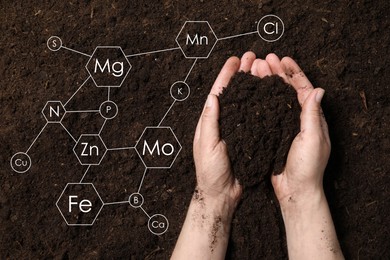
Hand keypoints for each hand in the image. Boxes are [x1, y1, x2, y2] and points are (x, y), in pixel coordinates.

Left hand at [192, 51, 280, 203]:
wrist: (222, 193)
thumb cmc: (210, 171)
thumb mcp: (206, 145)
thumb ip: (210, 122)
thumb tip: (213, 98)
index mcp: (211, 121)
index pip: (219, 92)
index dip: (227, 75)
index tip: (235, 60)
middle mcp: (225, 122)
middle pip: (235, 93)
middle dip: (243, 74)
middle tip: (253, 57)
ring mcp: (237, 129)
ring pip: (246, 102)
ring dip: (254, 85)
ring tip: (263, 70)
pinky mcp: (248, 138)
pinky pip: (255, 118)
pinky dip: (261, 105)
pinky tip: (269, 95)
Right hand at [265, 55, 329, 207]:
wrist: (295, 189)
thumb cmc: (307, 167)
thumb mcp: (313, 139)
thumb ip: (313, 115)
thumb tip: (318, 90)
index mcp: (312, 118)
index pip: (303, 88)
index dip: (293, 72)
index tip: (283, 59)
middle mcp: (299, 119)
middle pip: (287, 90)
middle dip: (277, 73)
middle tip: (265, 60)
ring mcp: (285, 125)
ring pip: (276, 99)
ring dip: (267, 84)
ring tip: (256, 71)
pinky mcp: (274, 133)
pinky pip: (267, 112)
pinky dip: (260, 100)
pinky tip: (252, 93)